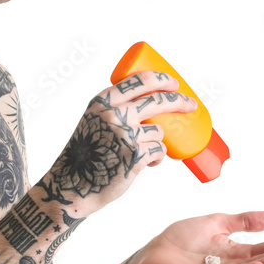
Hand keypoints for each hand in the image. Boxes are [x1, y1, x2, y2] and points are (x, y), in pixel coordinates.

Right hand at [39, 71, 195, 217]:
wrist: (72, 185)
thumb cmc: (86, 155)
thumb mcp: (92, 122)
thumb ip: (113, 111)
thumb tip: (150, 107)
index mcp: (102, 102)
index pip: (138, 81)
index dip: (161, 79)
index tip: (174, 83)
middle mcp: (113, 114)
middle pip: (157, 101)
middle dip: (180, 101)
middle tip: (191, 105)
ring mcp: (125, 134)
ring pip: (158, 132)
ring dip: (156, 143)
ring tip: (141, 154)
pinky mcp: (135, 155)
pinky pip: (159, 151)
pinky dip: (156, 159)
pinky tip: (145, 164)